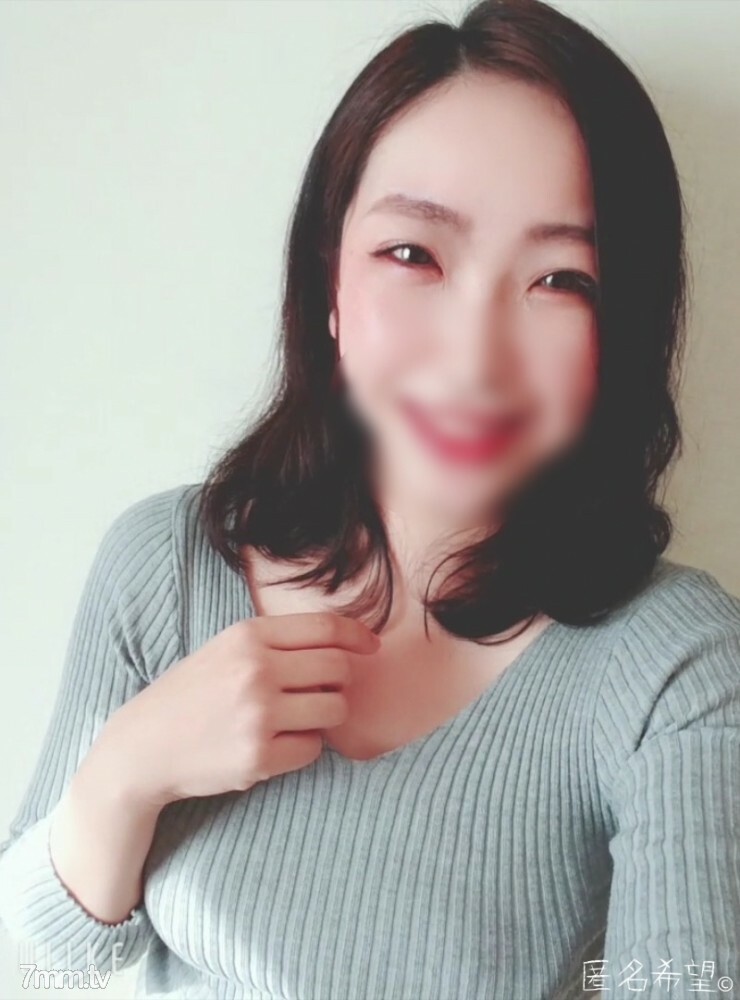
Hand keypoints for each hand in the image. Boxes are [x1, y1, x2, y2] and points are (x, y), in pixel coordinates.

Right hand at [95, 612, 379, 806]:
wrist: (143, 746)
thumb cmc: (190, 694)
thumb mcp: (226, 648)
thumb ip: (277, 642)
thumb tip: (345, 644)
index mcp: (248, 636)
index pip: (327, 628)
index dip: (358, 635)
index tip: (372, 646)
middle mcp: (256, 671)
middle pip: (338, 667)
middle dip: (339, 680)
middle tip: (319, 689)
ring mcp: (259, 715)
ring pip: (335, 708)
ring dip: (325, 714)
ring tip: (294, 718)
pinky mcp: (259, 757)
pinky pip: (314, 748)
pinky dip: (304, 746)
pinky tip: (275, 743)